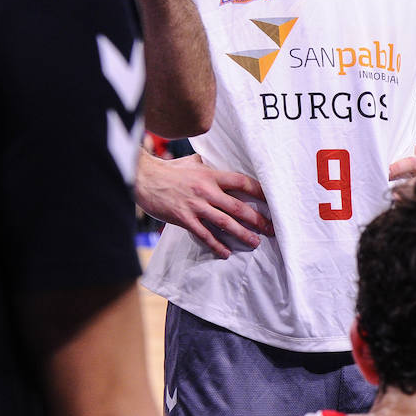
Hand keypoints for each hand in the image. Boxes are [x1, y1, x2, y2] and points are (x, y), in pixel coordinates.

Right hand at [135, 153, 270, 258]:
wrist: (142, 178)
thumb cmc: (167, 170)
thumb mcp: (190, 163)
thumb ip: (204, 165)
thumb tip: (209, 163)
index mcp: (211, 176)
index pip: (242, 182)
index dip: (259, 191)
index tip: (272, 200)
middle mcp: (207, 191)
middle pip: (238, 207)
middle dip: (258, 219)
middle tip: (271, 229)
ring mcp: (196, 206)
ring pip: (225, 222)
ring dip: (242, 234)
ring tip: (255, 242)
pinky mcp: (184, 218)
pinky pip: (204, 234)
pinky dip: (216, 244)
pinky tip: (226, 252)